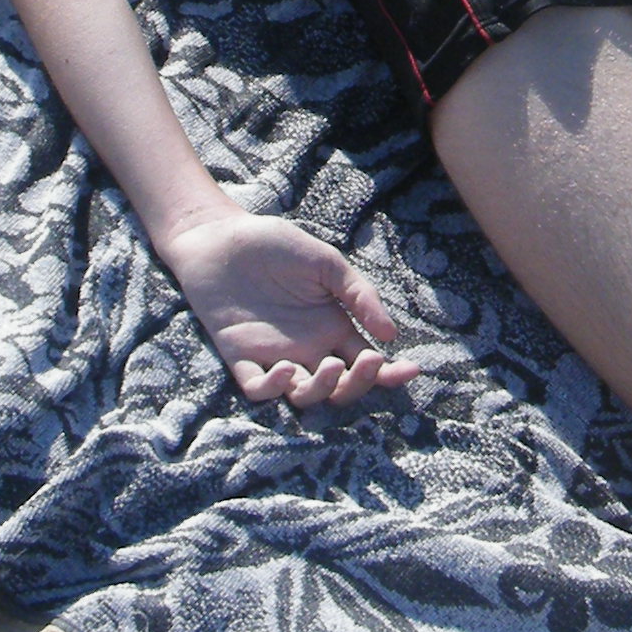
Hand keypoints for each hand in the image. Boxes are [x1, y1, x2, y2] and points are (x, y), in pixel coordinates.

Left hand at [162, 205, 408, 405]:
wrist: (219, 236)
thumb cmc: (274, 244)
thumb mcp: (326, 263)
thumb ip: (358, 295)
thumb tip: (390, 335)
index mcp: (332, 328)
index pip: (366, 363)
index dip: (390, 374)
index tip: (412, 369)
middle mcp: (307, 349)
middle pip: (340, 387)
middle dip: (360, 384)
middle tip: (368, 362)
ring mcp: (274, 356)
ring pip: (304, 396)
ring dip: (322, 390)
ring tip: (330, 365)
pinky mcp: (240, 356)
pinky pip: (257, 388)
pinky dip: (273, 388)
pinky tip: (286, 368)